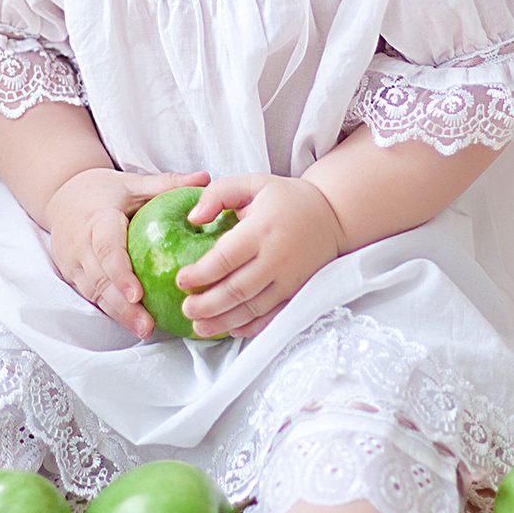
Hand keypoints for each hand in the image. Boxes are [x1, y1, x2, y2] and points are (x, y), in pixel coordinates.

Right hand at [40, 167, 209, 339]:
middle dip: (123, 306)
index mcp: (97, 218)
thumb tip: (206, 179)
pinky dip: (111, 311)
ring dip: (118, 314)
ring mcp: (72, 263)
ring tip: (143, 329)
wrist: (62, 195)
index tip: (138, 295)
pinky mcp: (71, 276)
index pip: (106, 249)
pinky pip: (91, 296)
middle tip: (147, 325)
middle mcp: (80, 244)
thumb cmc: (104, 191)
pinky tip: (132, 323)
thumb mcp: (134, 183)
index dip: (120, 274)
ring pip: (94, 293)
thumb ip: (167, 183)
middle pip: (100, 280)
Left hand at [173, 174, 347, 339]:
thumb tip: (193, 218)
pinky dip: (251, 327)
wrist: (333, 215)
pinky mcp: (299, 291)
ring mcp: (291, 278)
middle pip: (237, 290)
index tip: (180, 280)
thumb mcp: (252, 183)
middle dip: (207, 305)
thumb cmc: (285, 198)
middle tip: (186, 309)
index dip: (200, 273)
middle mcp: (277, 257)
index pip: (225, 258)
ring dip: (224, 321)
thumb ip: (217, 193)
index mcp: (262, 229)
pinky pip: (273, 316)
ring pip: (253, 308)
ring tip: (200, 327)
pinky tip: (232, 330)